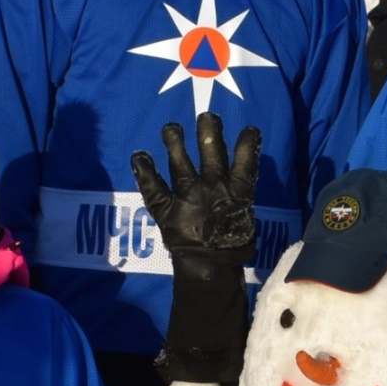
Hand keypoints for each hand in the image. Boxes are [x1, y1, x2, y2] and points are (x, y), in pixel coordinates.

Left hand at [131, 112, 261, 264]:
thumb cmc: (233, 246)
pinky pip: (152, 186)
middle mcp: (212, 185)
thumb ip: (239, 196)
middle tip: (205, 117)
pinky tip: (138, 156)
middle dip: (208, 129)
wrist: (211, 268)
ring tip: (170, 128)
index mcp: (237, 189)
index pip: (246, 158)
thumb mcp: (245, 216)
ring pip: (179, 161)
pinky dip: (144, 171)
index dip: (247, 141)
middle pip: (211, 149)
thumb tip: (237, 182)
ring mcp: (187, 195)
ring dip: (174, 141)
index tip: (248, 129)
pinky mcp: (166, 208)